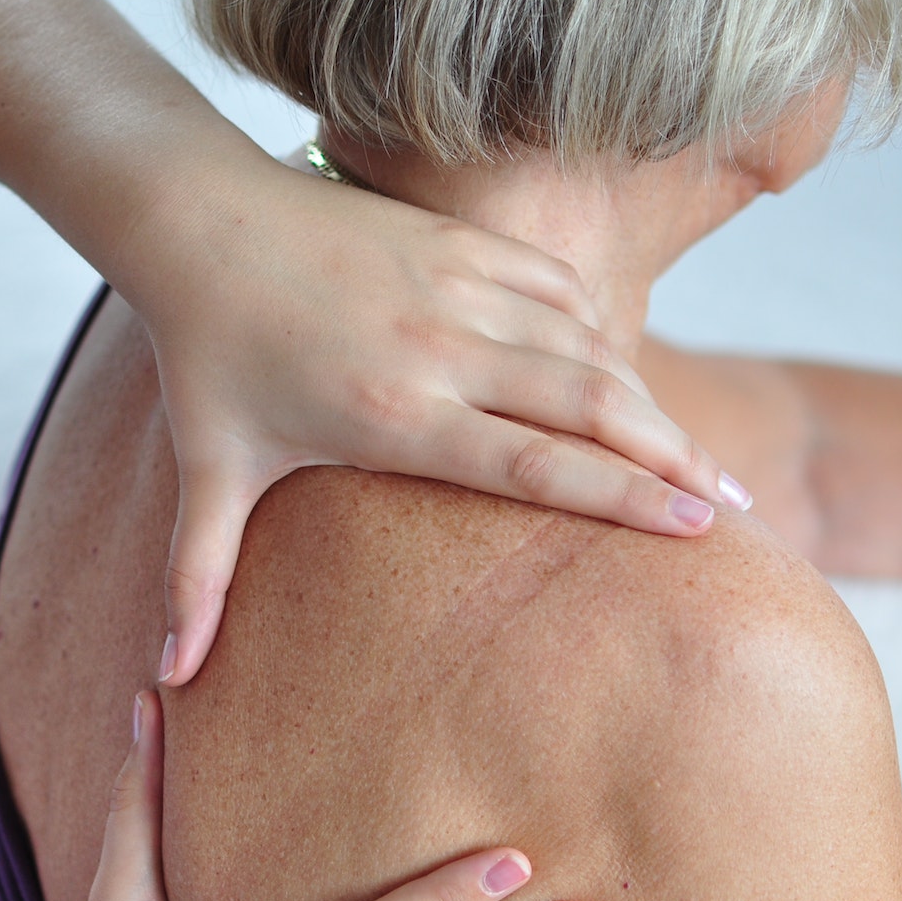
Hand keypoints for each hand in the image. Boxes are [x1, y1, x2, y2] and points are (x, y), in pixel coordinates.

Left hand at [126, 155, 748, 685]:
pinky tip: (633, 386)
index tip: (698, 527)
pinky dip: (605, 338)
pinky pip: (561, 294)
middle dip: (675, 456)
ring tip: (706, 461)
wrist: (199, 220)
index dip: (624, 495)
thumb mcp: (206, 475)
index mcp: (393, 412)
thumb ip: (196, 580)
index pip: (535, 462)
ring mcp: (459, 285)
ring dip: (653, 403)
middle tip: (738, 507)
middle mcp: (442, 347)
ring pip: (588, 346)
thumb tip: (163, 680)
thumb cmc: (206, 357)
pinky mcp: (463, 244)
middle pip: (591, 405)